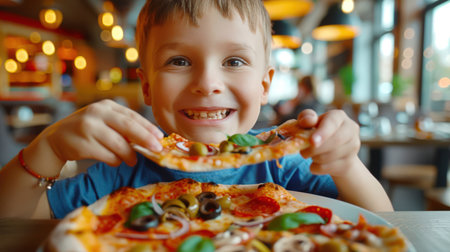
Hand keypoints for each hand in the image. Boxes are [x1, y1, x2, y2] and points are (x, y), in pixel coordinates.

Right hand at [36, 99, 162, 166]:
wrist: (57, 138)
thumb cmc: (88, 130)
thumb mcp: (104, 121)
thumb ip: (123, 127)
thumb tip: (150, 140)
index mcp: (107, 106)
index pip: (132, 116)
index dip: (148, 127)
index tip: (160, 137)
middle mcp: (97, 113)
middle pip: (128, 127)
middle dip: (145, 139)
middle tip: (157, 149)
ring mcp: (88, 128)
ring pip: (118, 144)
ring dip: (129, 155)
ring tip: (132, 160)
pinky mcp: (82, 144)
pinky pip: (107, 156)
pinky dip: (115, 161)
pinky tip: (116, 161)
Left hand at [297, 109, 360, 176]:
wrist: (331, 150)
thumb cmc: (317, 131)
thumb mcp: (309, 122)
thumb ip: (306, 118)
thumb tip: (307, 121)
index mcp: (338, 116)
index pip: (332, 123)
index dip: (322, 132)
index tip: (312, 141)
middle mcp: (350, 129)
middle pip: (336, 141)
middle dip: (315, 149)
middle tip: (303, 152)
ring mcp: (353, 146)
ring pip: (332, 156)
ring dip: (315, 158)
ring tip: (309, 155)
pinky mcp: (350, 162)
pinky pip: (330, 168)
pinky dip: (317, 168)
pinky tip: (314, 164)